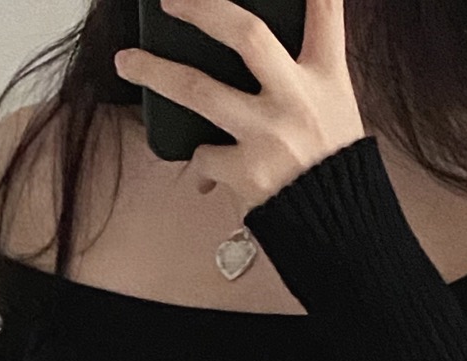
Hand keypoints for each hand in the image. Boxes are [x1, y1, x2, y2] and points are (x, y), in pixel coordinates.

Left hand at [112, 0, 365, 213]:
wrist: (339, 232)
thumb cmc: (333, 168)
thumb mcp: (337, 109)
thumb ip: (305, 74)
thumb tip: (257, 48)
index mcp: (326, 79)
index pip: (324, 12)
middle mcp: (298, 99)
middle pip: (245, 33)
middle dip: (200, 8)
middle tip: (168, 1)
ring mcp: (270, 135)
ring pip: (199, 90)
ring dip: (155, 73)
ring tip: (127, 62)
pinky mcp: (248, 172)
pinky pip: (203, 154)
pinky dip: (197, 159)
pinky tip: (202, 170)